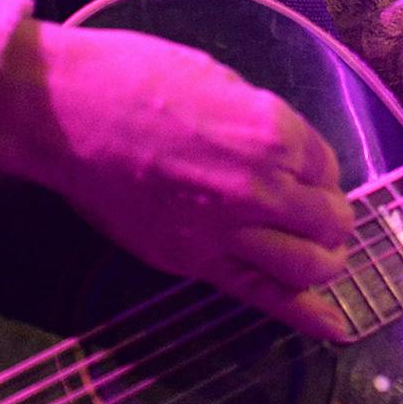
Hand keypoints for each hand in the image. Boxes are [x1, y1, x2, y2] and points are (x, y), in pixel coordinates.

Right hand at [0, 19, 355, 339]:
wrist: (69, 113)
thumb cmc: (136, 75)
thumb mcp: (215, 77)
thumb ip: (256, 119)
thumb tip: (277, 147)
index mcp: (271, 130)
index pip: (326, 164)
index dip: (320, 171)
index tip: (308, 173)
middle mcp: (261, 185)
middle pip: (327, 219)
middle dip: (331, 219)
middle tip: (319, 216)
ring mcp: (227, 230)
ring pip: (307, 265)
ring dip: (323, 262)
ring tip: (319, 256)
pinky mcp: (194, 260)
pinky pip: (262, 295)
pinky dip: (305, 315)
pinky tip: (334, 328)